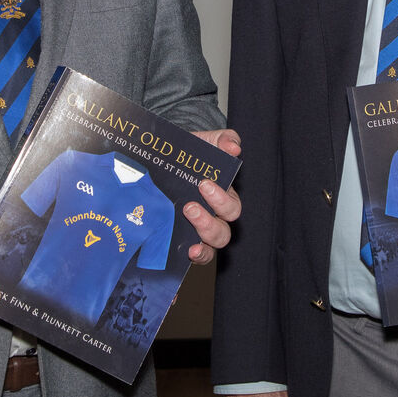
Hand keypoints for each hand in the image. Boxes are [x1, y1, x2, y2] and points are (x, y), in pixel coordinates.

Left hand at [184, 128, 241, 264]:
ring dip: (203, 237)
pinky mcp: (183, 237)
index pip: (231, 206)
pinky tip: (187, 251)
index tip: (203, 184)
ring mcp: (198, 229)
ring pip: (213, 245)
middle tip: (189, 207)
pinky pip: (199, 255)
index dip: (221, 200)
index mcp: (222, 195)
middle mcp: (213, 216)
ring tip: (185, 222)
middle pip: (223, 230)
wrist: (163, 158)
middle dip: (208, 222)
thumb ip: (223, 140)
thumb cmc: (189, 152)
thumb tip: (234, 148)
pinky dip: (198, 256)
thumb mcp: (205, 141)